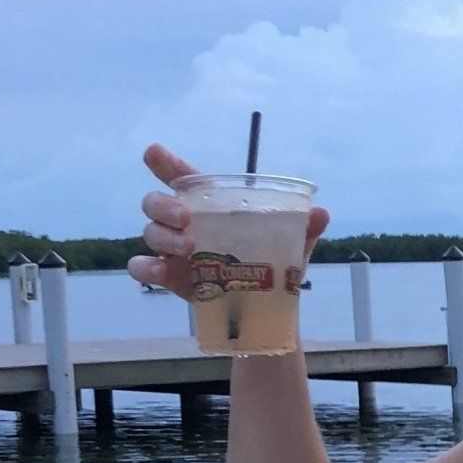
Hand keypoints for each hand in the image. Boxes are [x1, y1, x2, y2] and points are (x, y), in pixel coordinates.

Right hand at [126, 143, 329, 299]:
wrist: (264, 309)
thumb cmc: (271, 265)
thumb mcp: (290, 246)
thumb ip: (303, 228)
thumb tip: (320, 213)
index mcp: (211, 206)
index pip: (183, 176)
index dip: (166, 163)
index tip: (154, 152)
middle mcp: (185, 222)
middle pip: (155, 202)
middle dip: (164, 205)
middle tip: (186, 218)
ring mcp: (172, 250)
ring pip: (150, 232)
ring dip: (164, 237)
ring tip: (189, 249)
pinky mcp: (168, 276)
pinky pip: (141, 267)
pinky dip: (146, 267)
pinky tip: (161, 272)